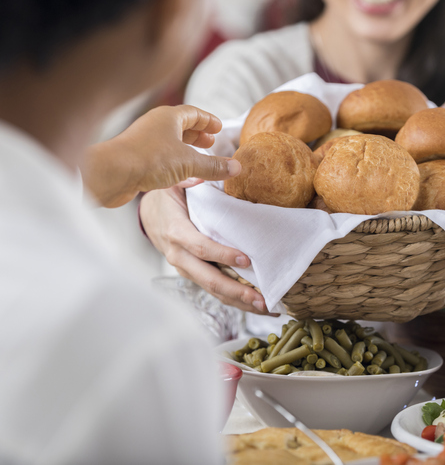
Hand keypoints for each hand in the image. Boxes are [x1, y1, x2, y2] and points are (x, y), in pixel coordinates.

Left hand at [82, 105, 241, 207]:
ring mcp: (145, 143)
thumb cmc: (148, 160)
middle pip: (181, 127)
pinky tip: (184, 177)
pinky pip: (162, 159)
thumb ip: (213, 166)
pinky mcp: (138, 161)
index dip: (208, 121)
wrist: (111, 174)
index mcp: (168, 118)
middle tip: (212, 142)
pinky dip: (176, 165)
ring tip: (201, 159)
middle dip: (198, 135)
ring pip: (171, 144)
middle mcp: (155, 127)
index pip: (193, 114)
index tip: (219, 128)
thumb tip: (236, 167)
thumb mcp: (189, 162)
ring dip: (187, 151)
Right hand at [140, 186, 277, 314]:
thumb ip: (195, 177)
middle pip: (208, 278)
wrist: (148, 211)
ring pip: (212, 289)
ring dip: (239, 300)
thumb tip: (220, 168)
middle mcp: (178, 255)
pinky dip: (234, 298)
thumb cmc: (166, 194)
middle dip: (236, 291)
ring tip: (266, 307)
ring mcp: (185, 268)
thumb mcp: (176, 180)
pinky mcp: (193, 273)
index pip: (200, 247)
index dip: (222, 255)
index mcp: (175, 231)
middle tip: (261, 299)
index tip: (246, 259)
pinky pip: (213, 288)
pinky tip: (255, 303)